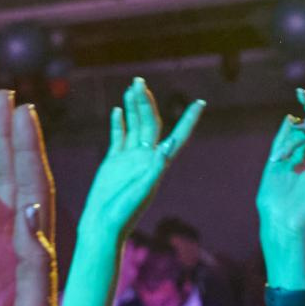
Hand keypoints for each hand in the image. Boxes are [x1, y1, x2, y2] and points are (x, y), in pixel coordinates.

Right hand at [80, 79, 202, 236]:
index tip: (201, 103)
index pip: (178, 136)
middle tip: (139, 81)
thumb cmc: (125, 212)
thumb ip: (154, 168)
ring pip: (134, 125)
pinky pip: (118, 137)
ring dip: (134, 106)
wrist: (103, 224)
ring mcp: (129, 159)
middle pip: (150, 122)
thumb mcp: (142, 190)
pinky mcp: (113, 162)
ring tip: (132, 87)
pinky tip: (118, 110)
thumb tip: (167, 146)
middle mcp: (146, 157)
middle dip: (146, 101)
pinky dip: (118, 123)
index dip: (189, 120)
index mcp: (158, 163)